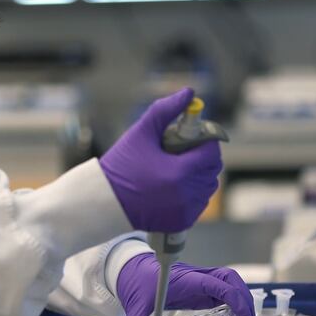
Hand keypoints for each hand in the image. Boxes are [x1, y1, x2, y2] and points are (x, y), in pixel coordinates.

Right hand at [100, 88, 222, 232]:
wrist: (103, 201)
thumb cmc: (120, 165)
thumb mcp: (141, 133)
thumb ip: (165, 110)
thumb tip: (189, 93)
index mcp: (180, 172)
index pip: (211, 153)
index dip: (204, 141)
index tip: (191, 137)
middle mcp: (186, 194)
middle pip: (212, 170)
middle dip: (202, 157)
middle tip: (182, 150)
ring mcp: (185, 211)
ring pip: (207, 187)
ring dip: (199, 174)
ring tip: (176, 167)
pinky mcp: (181, 221)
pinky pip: (199, 203)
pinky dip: (192, 192)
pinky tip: (174, 184)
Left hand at [116, 253, 256, 315]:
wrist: (130, 268)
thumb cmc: (135, 283)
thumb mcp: (135, 308)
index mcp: (186, 280)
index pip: (219, 284)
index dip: (237, 301)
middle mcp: (196, 276)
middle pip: (230, 277)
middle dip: (245, 298)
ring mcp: (198, 279)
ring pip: (228, 280)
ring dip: (241, 296)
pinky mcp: (197, 285)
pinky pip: (219, 288)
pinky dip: (231, 300)